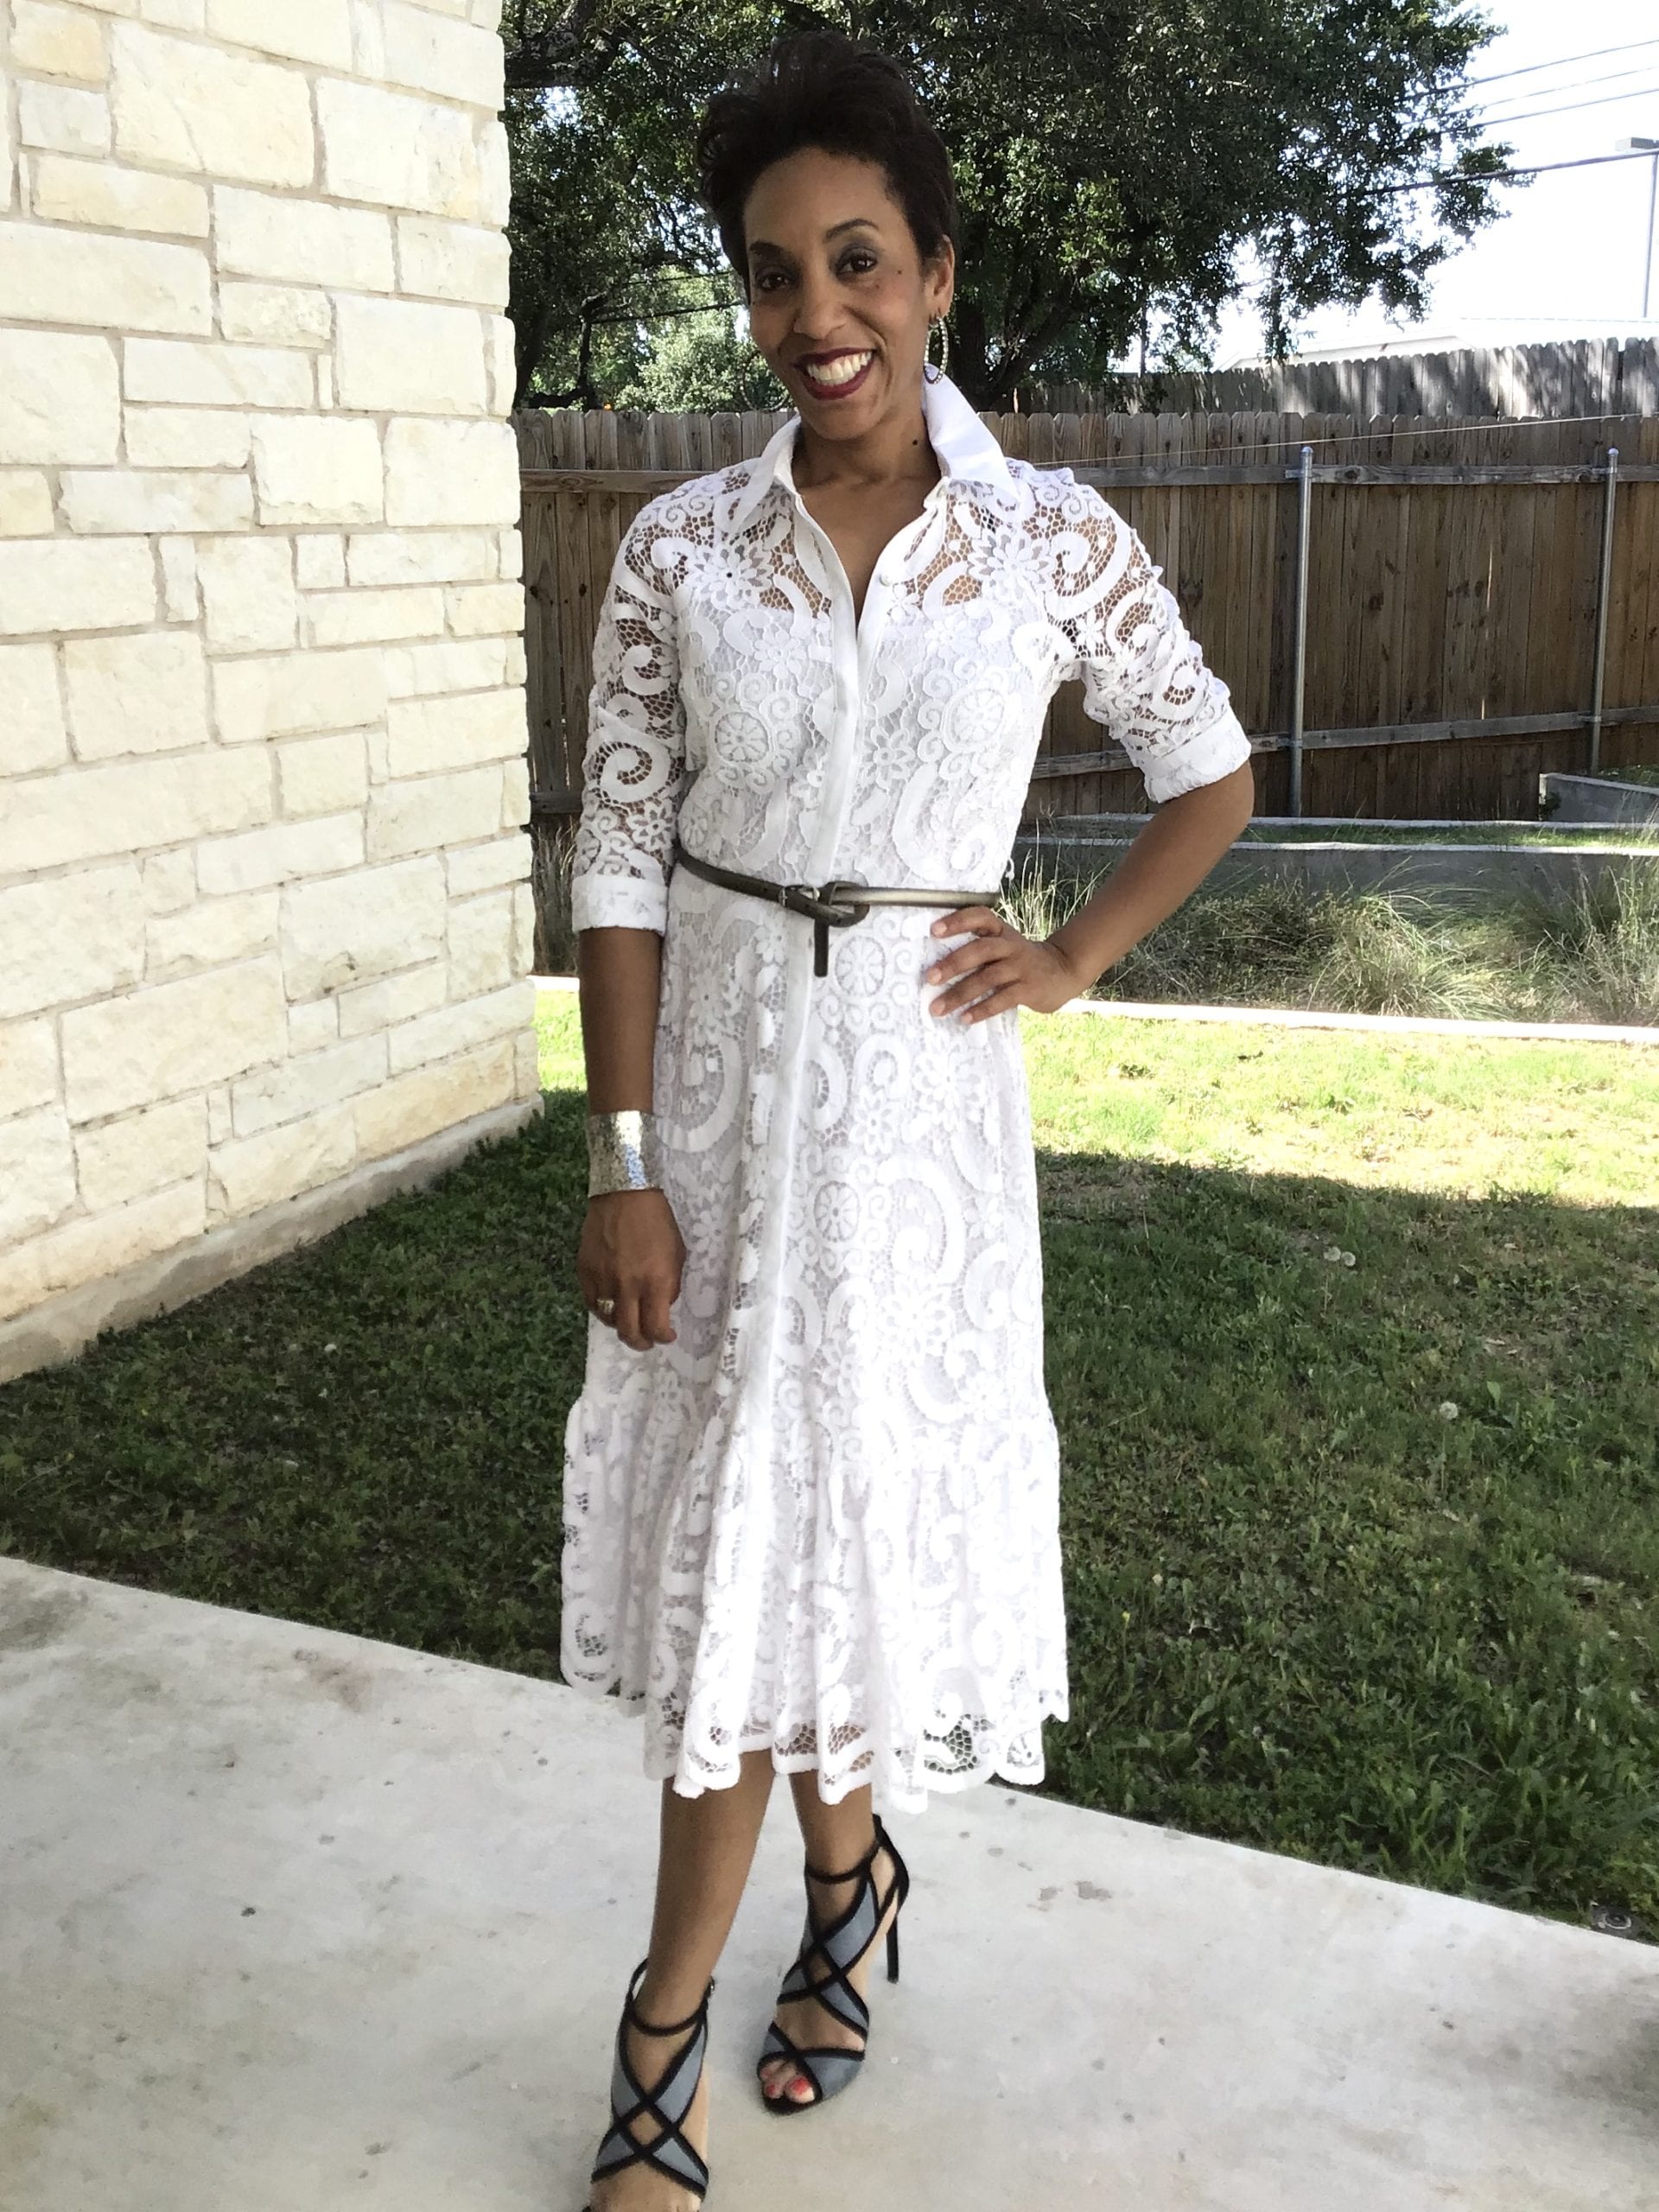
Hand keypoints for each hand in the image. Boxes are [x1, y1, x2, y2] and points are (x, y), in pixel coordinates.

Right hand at [575, 1187, 684, 1350]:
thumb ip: (669, 1284)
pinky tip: (611, 1307)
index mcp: (656, 1281)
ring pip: (608, 1320)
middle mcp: (628, 1286)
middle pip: (630, 1331)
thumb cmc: (657, 1221)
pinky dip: (602, 1310)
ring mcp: (603, 1280)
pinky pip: (592, 1303)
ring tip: (629, 1322)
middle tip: (646, 1342)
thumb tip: (662, 1305)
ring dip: (621, 1326)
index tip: (666, 1335)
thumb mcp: (677, 1253)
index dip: (663, 1337)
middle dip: (641, 1342)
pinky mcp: (585, 1272)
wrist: (623, 1194)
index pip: (656, 1327)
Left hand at [922, 907, 1087, 1022]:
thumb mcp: (1005, 945)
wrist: (1064, 970)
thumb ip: (980, 949)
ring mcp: (1021, 967)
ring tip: (938, 1008)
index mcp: (1001, 931)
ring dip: (960, 994)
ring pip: (988, 978)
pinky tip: (966, 1017)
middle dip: (953, 963)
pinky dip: (982, 1009)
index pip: (980, 917)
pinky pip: (1002, 1000)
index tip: (934, 930)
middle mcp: (1011, 946)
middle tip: (930, 978)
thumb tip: (938, 967)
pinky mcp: (1029, 989)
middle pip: (980, 950)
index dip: (958, 921)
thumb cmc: (1022, 959)